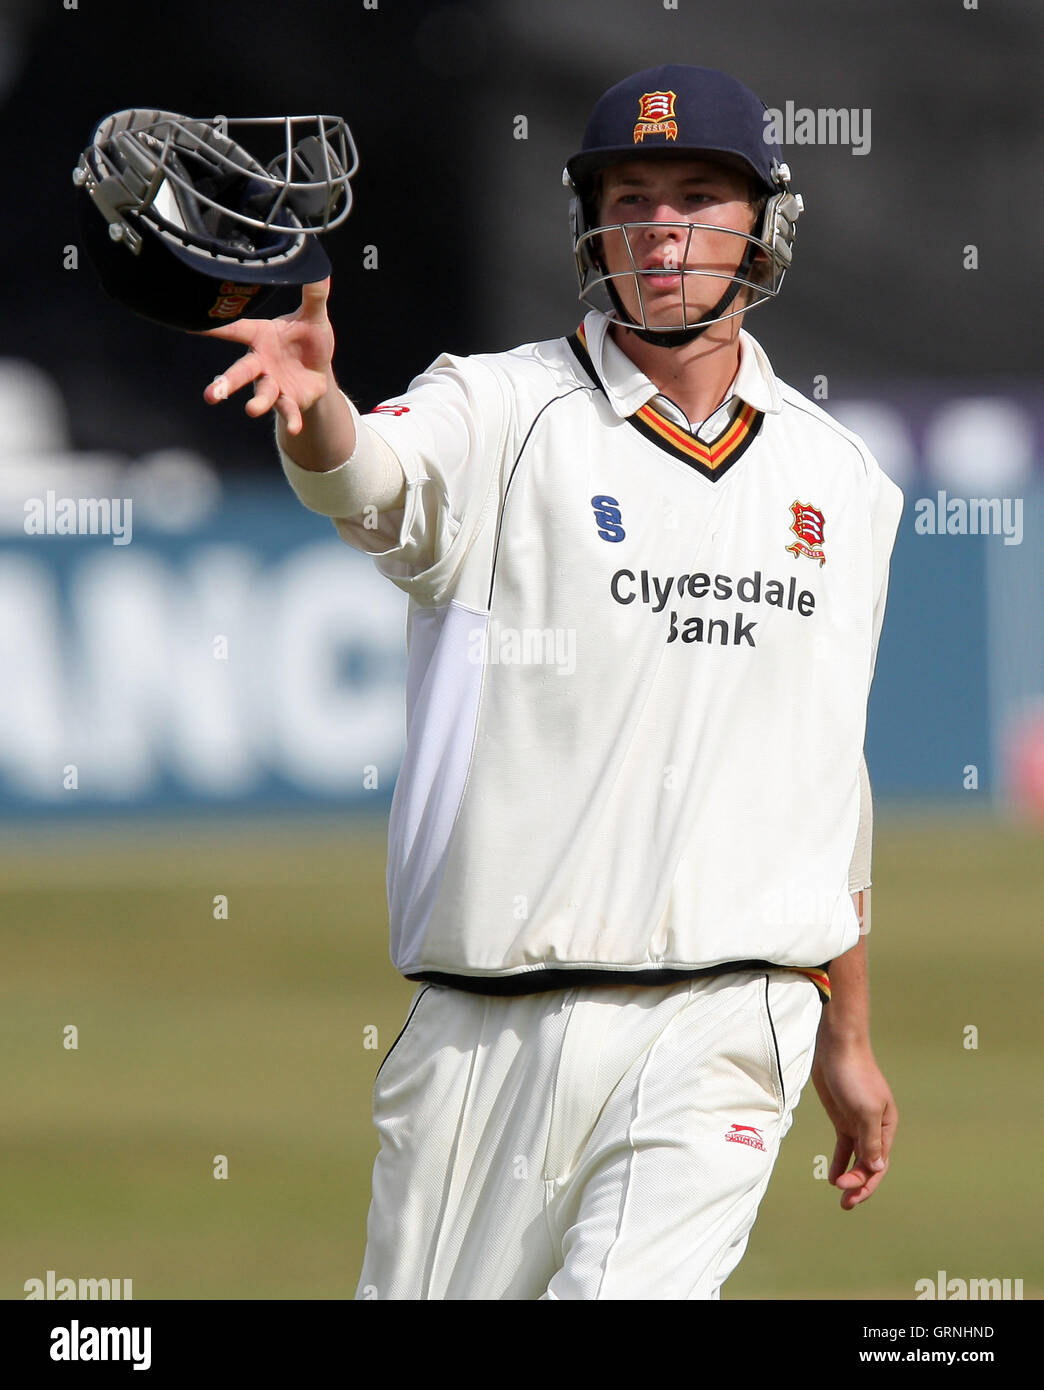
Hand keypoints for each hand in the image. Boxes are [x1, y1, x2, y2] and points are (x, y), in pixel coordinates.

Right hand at [200, 277, 334, 435]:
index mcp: (261, 336)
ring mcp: (273, 383)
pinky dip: (291, 419)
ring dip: (256, 403)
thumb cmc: (308, 339)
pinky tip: (294, 428)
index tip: (186, 322)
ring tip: (250, 411)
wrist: (319, 371)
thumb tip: (317, 265)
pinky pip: (288, 410)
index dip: (211, 328)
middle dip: (226, 383)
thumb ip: (314, 294)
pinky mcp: (289, 400)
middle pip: (240, 372)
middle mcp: (261, 362)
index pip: (233, 329)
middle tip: (212, 395)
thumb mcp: (314, 315)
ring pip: (261, 393)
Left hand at [811, 1040, 896, 1210]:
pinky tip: (833, 1177)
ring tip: (840, 1196)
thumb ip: (870, 1140)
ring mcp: (857, 1123)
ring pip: (856, 1159)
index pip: (879, 1164)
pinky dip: (840, 1162)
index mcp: (886, 1126)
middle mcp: (874, 1128)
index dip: (866, 1182)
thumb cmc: (854, 1075)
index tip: (848, 1192)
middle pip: (869, 1165)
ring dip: (850, 1177)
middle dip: (859, 1185)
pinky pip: (844, 1147)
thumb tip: (876, 1169)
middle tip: (845, 1204)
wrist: (837, 1047)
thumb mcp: (864, 1109)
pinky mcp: (841, 1118)